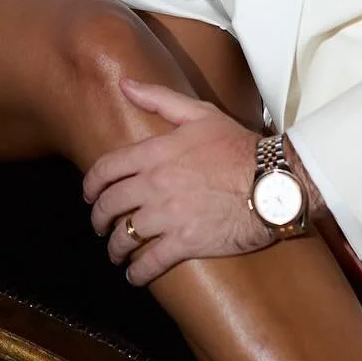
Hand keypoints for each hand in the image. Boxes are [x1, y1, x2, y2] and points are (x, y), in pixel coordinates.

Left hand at [83, 79, 271, 283]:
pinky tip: (134, 276)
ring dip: (115, 248)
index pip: (105, 169)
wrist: (273, 181)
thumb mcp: (199, 113)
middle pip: (109, 205)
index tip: (89, 195)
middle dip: (98, 218)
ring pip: (124, 236)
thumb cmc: (238, 146)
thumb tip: (125, 84)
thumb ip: (159, 98)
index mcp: (154, 153)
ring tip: (116, 253)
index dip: (90, 185)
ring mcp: (168, 215)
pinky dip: (137, 272)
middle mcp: (154, 185)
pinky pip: (150, 262)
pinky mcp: (185, 242)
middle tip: (99, 225)